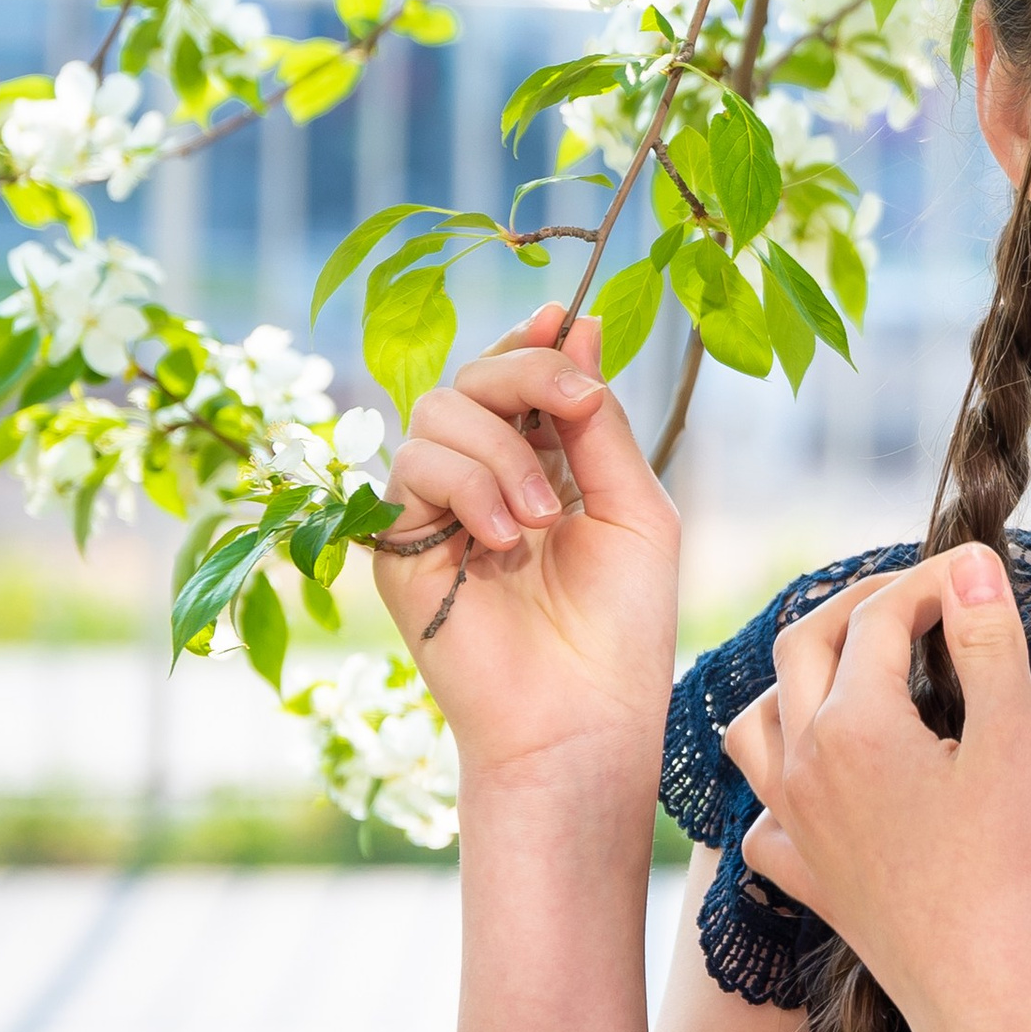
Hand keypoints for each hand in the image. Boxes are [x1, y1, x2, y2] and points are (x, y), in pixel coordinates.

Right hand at [373, 305, 680, 798]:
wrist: (582, 714)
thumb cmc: (621, 624)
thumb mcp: (632, 505)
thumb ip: (599, 422)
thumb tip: (581, 325)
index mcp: (543, 466)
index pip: (516, 377)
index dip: (534, 341)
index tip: (564, 317)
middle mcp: (482, 480)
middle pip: (472, 378)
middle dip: (527, 374)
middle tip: (578, 410)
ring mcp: (436, 512)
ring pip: (436, 414)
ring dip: (502, 451)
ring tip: (542, 520)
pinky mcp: (398, 547)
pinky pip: (410, 469)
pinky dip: (467, 486)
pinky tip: (505, 539)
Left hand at [718, 546, 1030, 1031]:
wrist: (986, 992)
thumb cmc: (1010, 866)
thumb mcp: (1017, 737)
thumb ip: (988, 640)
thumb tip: (971, 564)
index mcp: (853, 723)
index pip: (880, 616)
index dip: (931, 580)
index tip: (980, 575)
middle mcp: (804, 766)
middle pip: (803, 647)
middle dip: (858, 605)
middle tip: (918, 596)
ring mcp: (796, 826)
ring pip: (755, 725)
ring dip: (795, 681)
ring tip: (846, 671)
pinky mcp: (807, 880)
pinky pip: (762, 817)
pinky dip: (779, 785)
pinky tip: (815, 787)